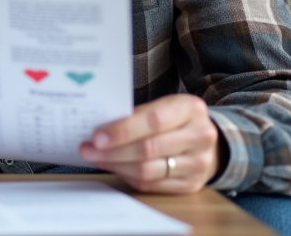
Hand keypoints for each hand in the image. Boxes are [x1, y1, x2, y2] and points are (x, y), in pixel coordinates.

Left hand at [79, 95, 219, 193]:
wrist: (202, 139)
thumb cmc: (174, 118)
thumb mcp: (163, 105)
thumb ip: (137, 115)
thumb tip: (100, 128)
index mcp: (191, 109)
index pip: (153, 122)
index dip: (122, 131)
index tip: (96, 136)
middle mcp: (200, 137)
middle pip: (148, 149)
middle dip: (112, 151)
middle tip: (88, 149)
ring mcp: (198, 164)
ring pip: (148, 170)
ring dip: (116, 165)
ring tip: (96, 158)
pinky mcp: (192, 185)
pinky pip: (152, 184)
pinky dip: (128, 176)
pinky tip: (114, 167)